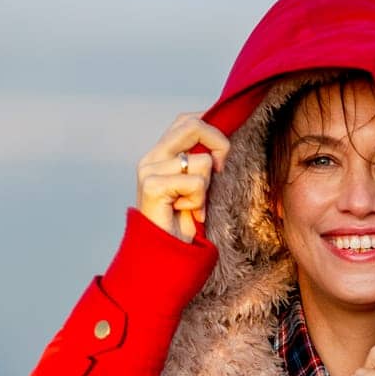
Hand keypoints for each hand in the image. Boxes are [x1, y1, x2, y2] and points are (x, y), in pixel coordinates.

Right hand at [136, 113, 231, 242]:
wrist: (165, 256)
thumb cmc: (185, 223)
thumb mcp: (199, 184)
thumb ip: (203, 160)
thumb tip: (225, 140)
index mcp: (161, 153)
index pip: (188, 119)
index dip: (213, 130)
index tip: (222, 157)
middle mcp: (152, 157)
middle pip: (194, 124)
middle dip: (219, 145)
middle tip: (220, 171)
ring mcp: (149, 170)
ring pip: (202, 161)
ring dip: (207, 188)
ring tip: (194, 205)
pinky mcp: (152, 186)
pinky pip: (195, 183)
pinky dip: (199, 202)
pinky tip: (189, 214)